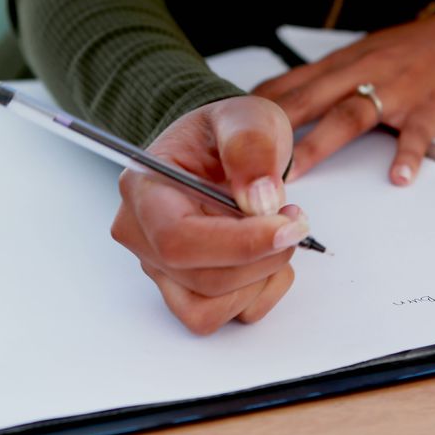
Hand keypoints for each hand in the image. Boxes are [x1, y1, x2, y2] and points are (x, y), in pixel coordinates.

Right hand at [110, 96, 308, 334]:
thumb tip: (258, 199)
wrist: (224, 151)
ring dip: (260, 280)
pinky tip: (267, 258)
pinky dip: (257, 295)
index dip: (240, 244)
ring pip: (209, 309)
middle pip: (202, 279)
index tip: (287, 226)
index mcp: (144, 189)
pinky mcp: (184, 291)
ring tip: (276, 236)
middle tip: (292, 220)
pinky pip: (221, 318)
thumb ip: (251, 146)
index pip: (178, 239)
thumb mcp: (246, 116)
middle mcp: (142, 236)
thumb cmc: (226, 134)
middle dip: (264, 257)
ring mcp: (161, 269)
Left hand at [253, 9, 434, 184]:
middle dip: (274, 132)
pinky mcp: (431, 107)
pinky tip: (398, 176)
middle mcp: (361, 74)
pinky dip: (408, 155)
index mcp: (339, 66)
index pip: (287, 86)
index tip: (224, 140)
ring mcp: (396, 90)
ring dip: (321, 143)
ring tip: (298, 172)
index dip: (254, 114)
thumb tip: (270, 104)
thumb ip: (318, 83)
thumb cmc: (411, 53)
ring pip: (351, 115)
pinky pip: (417, 133)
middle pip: (309, 99)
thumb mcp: (357, 58)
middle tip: (246, 164)